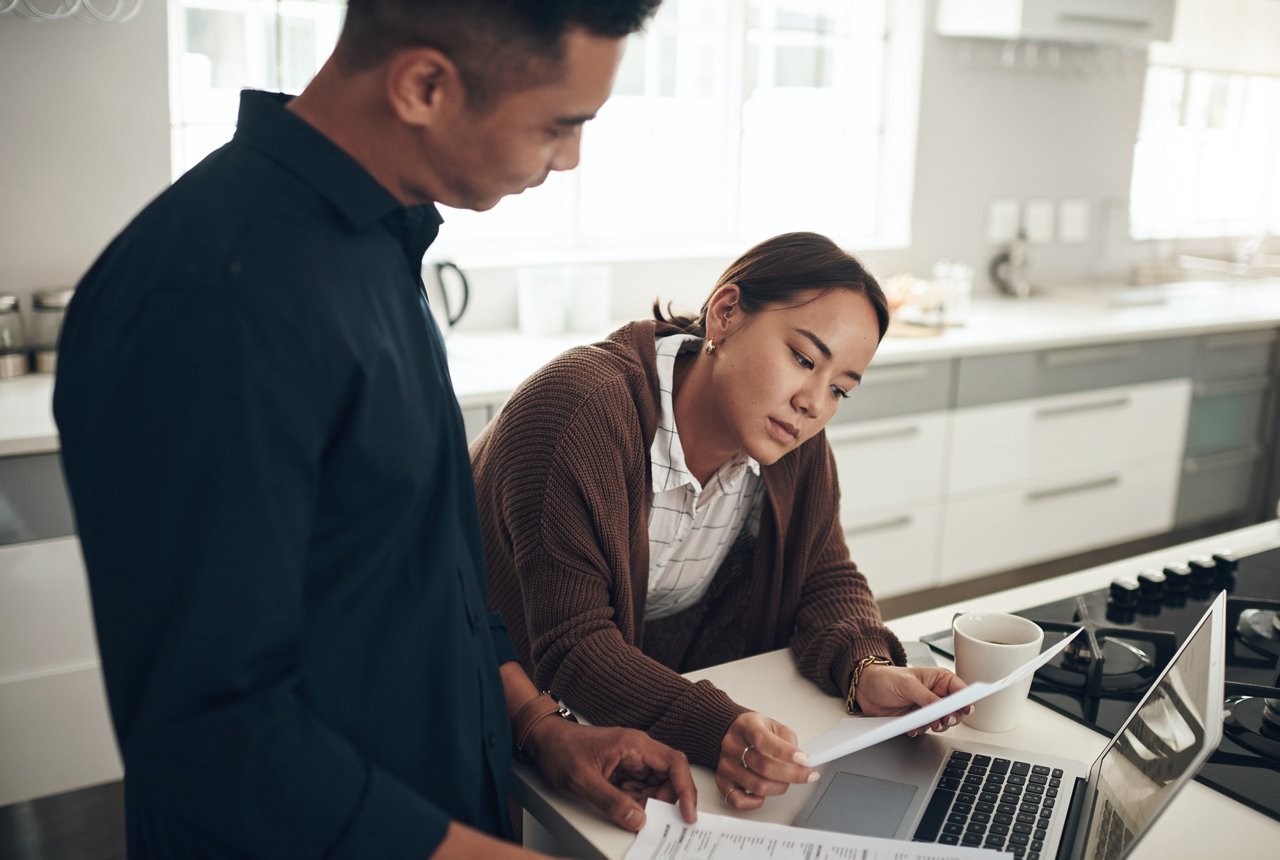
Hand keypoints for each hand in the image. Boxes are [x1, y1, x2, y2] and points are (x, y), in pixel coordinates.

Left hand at [523, 718, 696, 831]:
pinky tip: (623, 807)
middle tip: (653, 818)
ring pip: (656, 784)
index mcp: (634, 744)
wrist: (543, 740)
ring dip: (649, 802)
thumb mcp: (583, 780)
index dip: (686, 789)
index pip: (674, 763)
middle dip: (664, 800)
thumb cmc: (560, 750)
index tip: (687, 813)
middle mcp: (637, 750)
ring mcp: (631, 759)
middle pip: (669, 776)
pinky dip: (637, 802)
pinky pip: (641, 788)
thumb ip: (611, 801)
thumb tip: (638, 819)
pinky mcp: (623, 769)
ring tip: (630, 811)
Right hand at [716, 712, 816, 811]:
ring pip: (757, 786)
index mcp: (746, 726)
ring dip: (779, 787)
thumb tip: (802, 762)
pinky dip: (755, 802)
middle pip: (764, 767)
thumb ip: (789, 741)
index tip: (804, 759)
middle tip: (805, 775)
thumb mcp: (774, 726)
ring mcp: (726, 765)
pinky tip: (762, 794)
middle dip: (791, 774)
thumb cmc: (754, 730)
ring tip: (785, 781)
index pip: (764, 740)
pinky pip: (738, 801)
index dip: (786, 753)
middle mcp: (732, 745)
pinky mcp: (722, 782)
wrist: (731, 732)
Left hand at [854, 665, 971, 735]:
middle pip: (956, 711)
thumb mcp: (907, 684)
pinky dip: (920, 730)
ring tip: (928, 725)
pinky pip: (926, 729)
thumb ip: (927, 697)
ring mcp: (928, 708)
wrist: (865, 689)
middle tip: (942, 720)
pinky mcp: (918, 720)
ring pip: (943, 723)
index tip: (966, 709)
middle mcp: (937, 695)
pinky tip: (912, 728)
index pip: (961, 691)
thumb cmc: (886, 678)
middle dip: (951, 718)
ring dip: (936, 726)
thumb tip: (943, 707)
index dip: (966, 700)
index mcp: (940, 679)